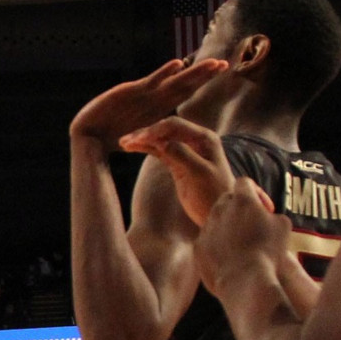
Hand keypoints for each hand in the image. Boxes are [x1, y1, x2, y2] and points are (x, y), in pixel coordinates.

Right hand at [120, 112, 237, 231]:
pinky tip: (131, 148)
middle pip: (165, 130)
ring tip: (123, 143)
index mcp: (204, 138)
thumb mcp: (200, 174)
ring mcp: (186, 151)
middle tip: (124, 141)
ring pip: (160, 140)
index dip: (155, 130)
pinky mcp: (177, 162)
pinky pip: (159, 151)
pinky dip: (145, 149)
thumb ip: (182, 155)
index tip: (138, 139)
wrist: (218, 213)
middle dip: (145, 133)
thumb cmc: (214, 194)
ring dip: (142, 140)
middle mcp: (195, 140)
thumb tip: (162, 142)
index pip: (175, 126)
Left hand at [189, 173, 289, 299]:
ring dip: (226, 227)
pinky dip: (217, 245)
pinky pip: (207, 240)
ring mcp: (207, 227)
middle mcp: (220, 209)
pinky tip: (229, 258)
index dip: (254, 192)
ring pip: (215, 220)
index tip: (262, 208)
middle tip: (250, 225)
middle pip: (226, 199)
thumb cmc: (268, 251)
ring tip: (241, 245)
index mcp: (243, 200)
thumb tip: (268, 216)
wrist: (245, 279)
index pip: (244, 183)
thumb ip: (273, 214)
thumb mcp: (283, 227)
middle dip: (238, 208)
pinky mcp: (198, 246)